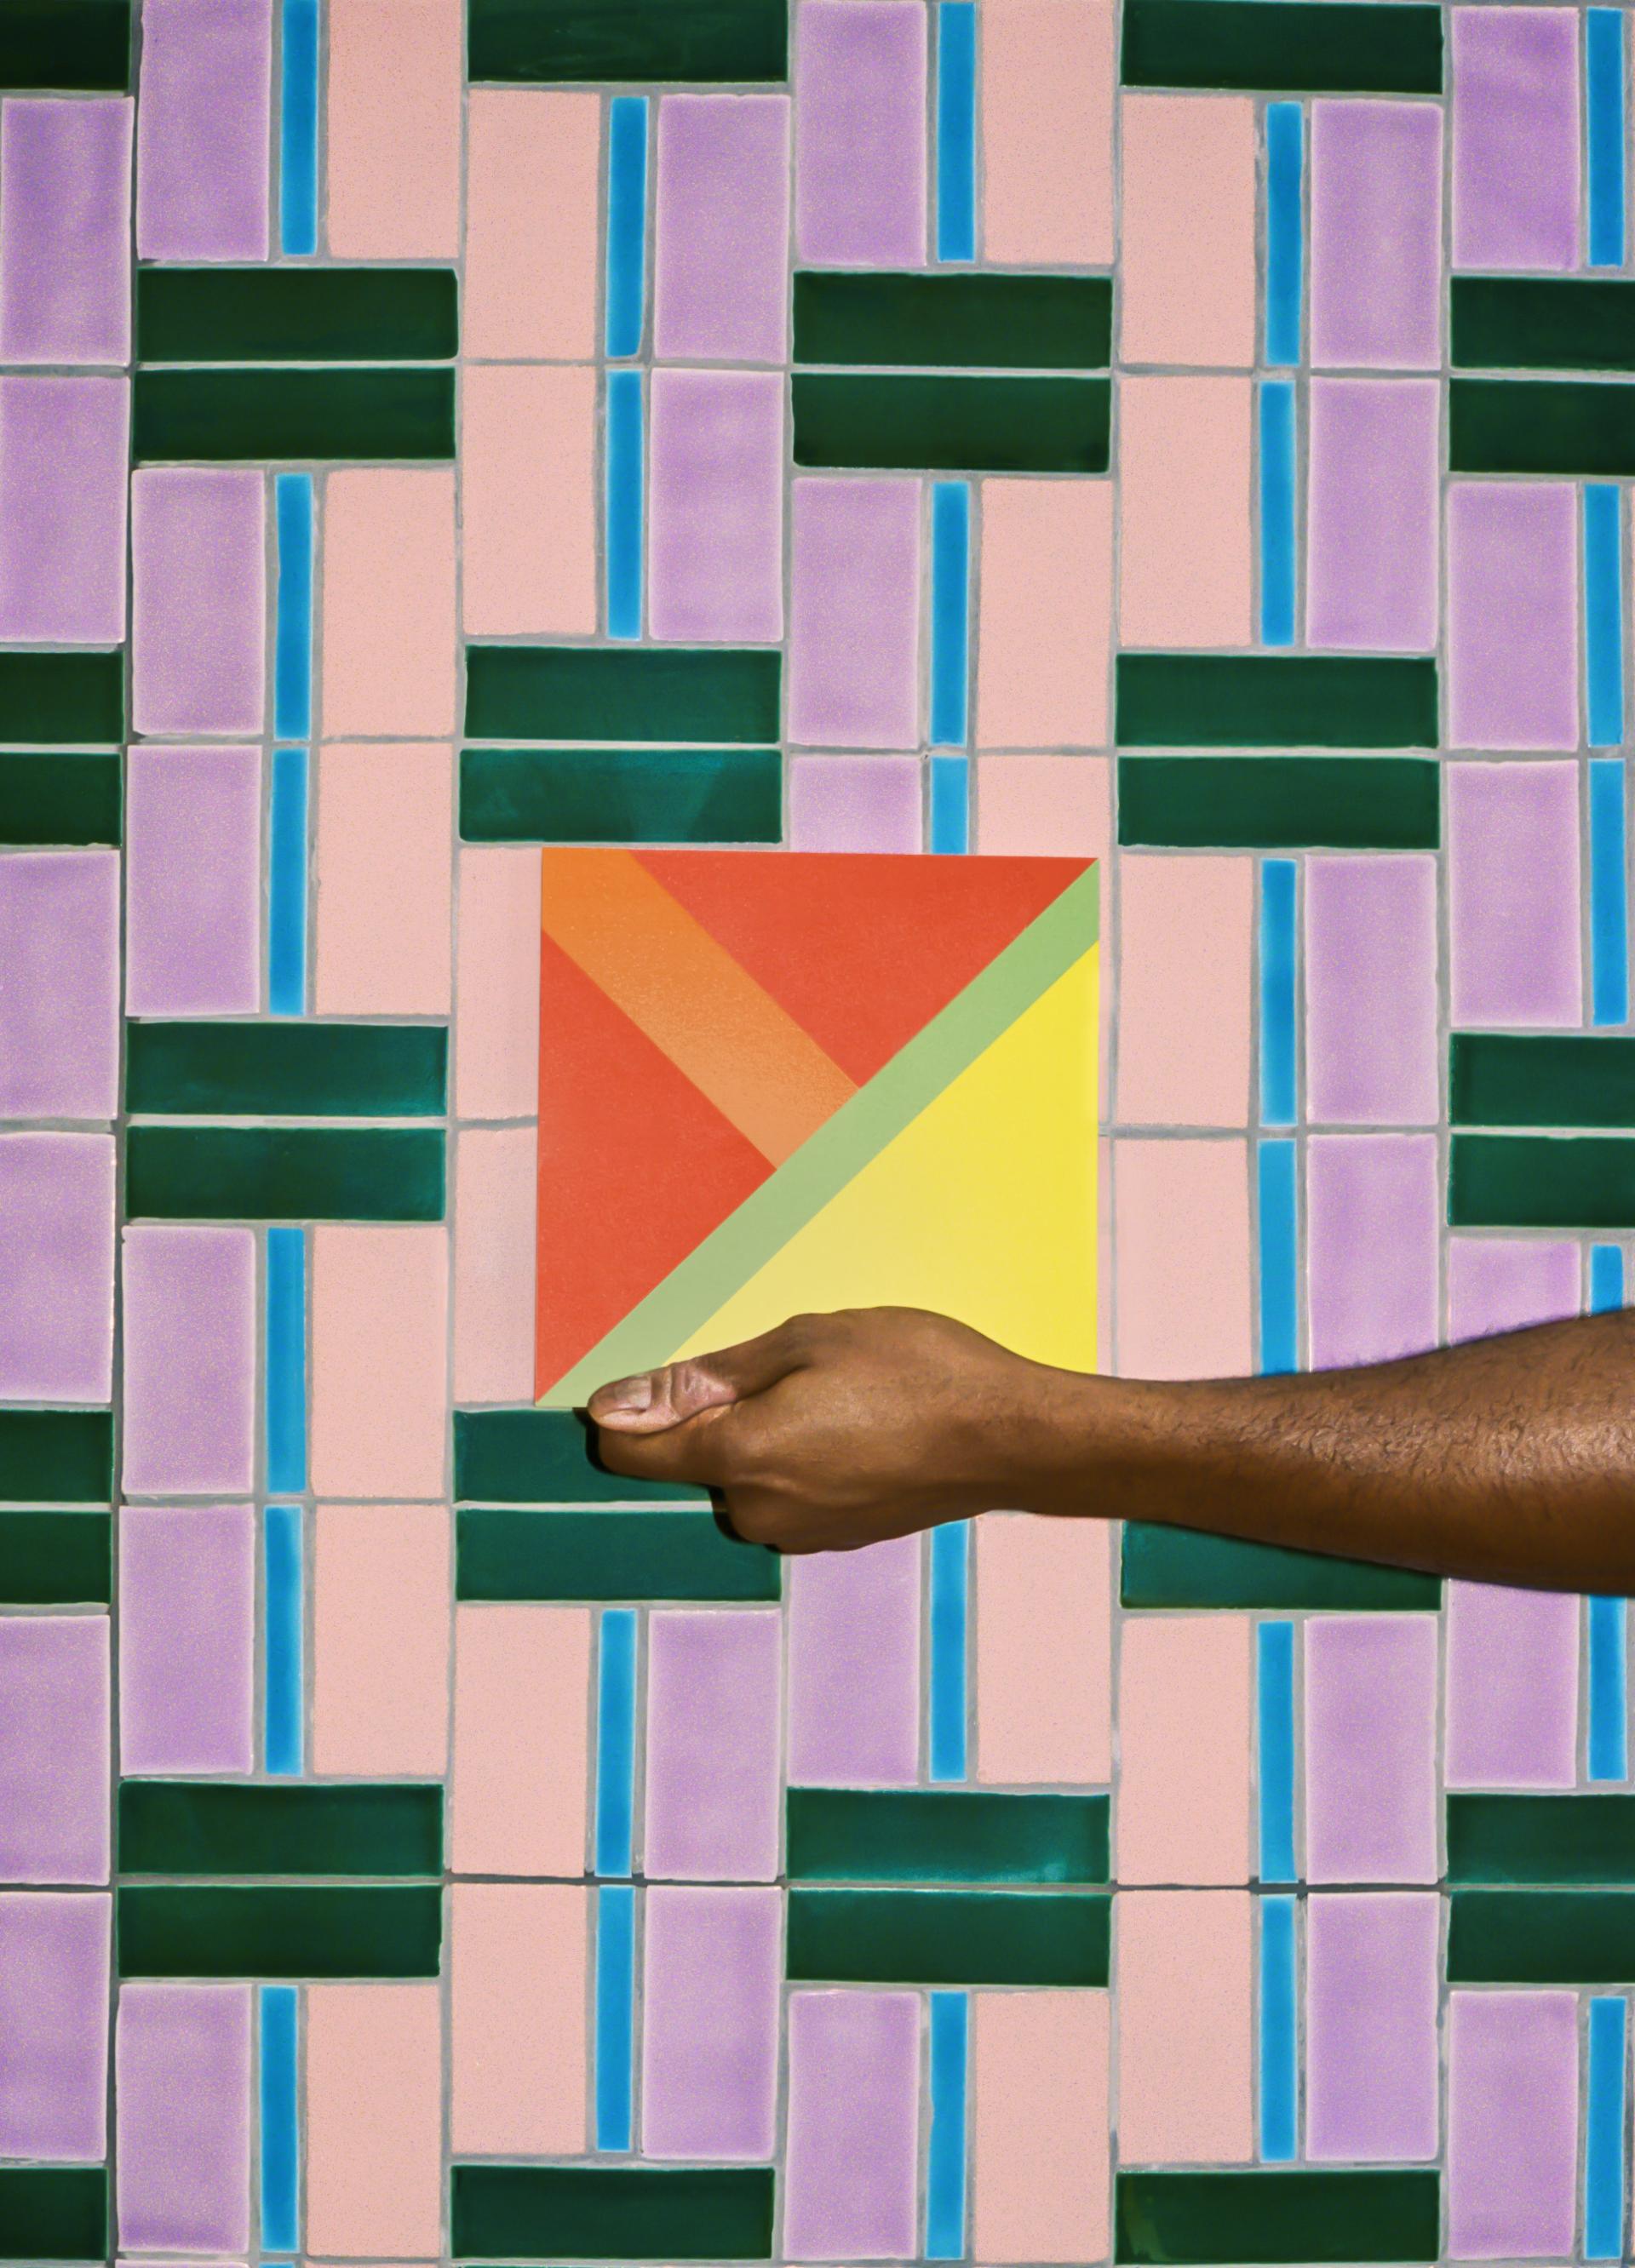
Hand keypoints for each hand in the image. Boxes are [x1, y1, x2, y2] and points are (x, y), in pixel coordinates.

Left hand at [586, 1307, 1066, 1551]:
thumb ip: (704, 1378)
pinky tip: (858, 1426)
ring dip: (764, 1437)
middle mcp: (758, 1511)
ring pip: (741, 1477)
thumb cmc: (916, 1371)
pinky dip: (802, 1460)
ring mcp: (797, 1533)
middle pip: (690, 1463)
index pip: (629, 1452)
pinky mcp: (833, 1538)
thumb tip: (611, 1407)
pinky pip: (785, 1493)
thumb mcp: (805, 1342)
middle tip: (793, 1369)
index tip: (658, 1377)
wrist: (1011, 1437)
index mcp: (740, 1456)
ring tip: (837, 1395)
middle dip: (717, 1415)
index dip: (626, 1411)